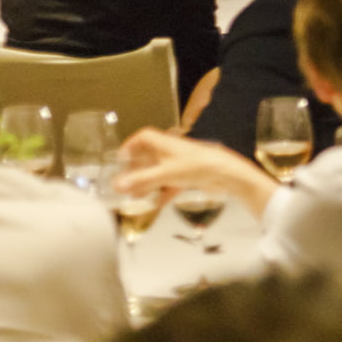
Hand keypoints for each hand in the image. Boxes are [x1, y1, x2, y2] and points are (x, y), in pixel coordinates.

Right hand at [115, 127, 276, 215]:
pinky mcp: (190, 175)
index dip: (130, 146)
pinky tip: (156, 204)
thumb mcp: (164, 173)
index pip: (143, 137)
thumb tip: (116, 185)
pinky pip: (171, 183)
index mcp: (164, 142)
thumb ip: (140, 180)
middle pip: (149, 156)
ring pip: (159, 171)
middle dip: (137, 170)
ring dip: (148, 183)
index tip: (120, 158)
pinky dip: (163, 192)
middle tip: (125, 182)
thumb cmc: (196, 166)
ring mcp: (181, 163)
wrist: (225, 173)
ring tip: (136, 196)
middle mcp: (171, 150)